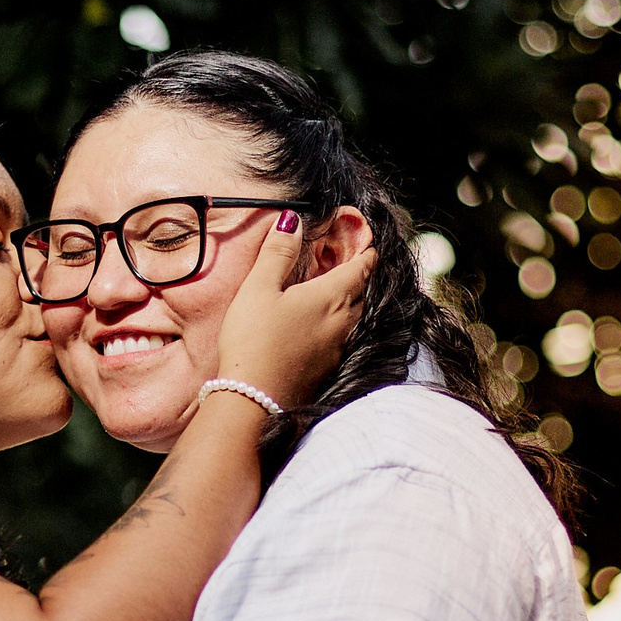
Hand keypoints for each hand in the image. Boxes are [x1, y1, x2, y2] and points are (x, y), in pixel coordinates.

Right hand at [211, 208, 376, 409]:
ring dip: (352, 301)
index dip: (366, 251)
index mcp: (332, 297)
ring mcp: (339, 349)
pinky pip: (344, 338)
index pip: (362, 267)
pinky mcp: (329, 370)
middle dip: (359, 275)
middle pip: (363, 292)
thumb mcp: (258, 288)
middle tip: (350, 262)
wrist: (253, 400)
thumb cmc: (253, 339)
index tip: (367, 241)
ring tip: (337, 291)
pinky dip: (340, 325)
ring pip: (356, 317)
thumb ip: (278, 253)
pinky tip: (322, 327)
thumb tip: (293, 220)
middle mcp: (344, 322)